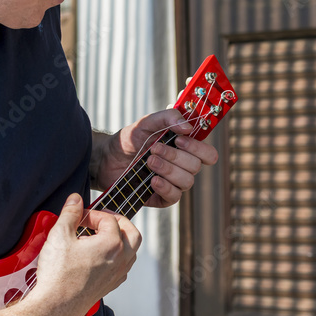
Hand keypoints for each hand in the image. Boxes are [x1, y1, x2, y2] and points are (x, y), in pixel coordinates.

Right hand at [31, 194, 141, 315]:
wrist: (55, 306)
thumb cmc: (58, 274)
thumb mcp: (60, 235)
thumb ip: (70, 213)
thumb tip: (75, 199)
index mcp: (113, 243)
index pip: (109, 218)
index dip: (92, 213)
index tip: (78, 216)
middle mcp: (121, 258)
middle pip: (131, 232)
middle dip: (117, 222)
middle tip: (100, 220)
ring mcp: (118, 273)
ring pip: (131, 250)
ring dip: (120, 239)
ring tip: (101, 236)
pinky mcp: (112, 285)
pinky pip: (124, 266)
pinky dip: (117, 256)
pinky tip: (101, 256)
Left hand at [98, 109, 218, 207]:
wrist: (107, 159)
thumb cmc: (129, 140)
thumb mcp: (147, 122)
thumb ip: (168, 117)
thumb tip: (189, 127)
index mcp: (185, 149)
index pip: (208, 154)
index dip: (198, 148)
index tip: (179, 140)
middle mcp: (183, 166)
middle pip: (196, 166)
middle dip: (175, 157)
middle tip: (154, 149)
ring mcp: (174, 183)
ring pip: (187, 181)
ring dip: (168, 170)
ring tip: (149, 162)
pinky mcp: (163, 198)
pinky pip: (174, 197)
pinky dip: (165, 187)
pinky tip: (152, 180)